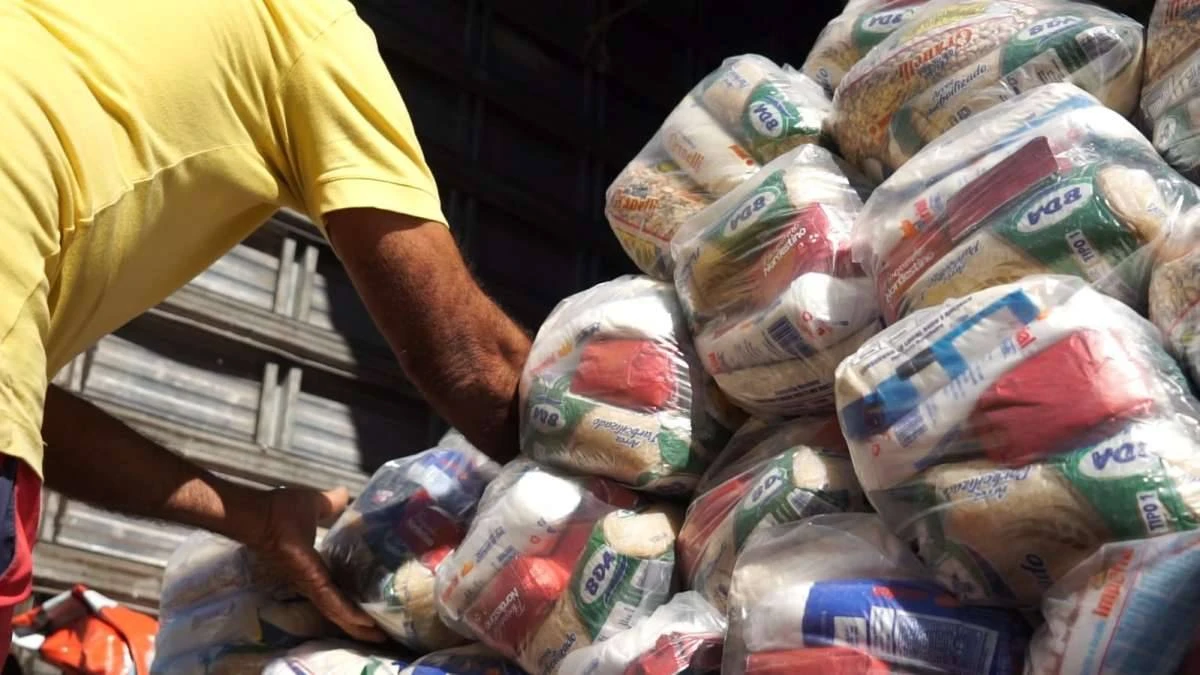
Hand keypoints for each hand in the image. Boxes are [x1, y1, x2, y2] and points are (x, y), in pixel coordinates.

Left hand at [249, 486, 387, 642]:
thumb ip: (330, 504)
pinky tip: (365, 624)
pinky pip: (332, 603)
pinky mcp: (312, 583)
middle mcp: (315, 580)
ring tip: (379, 636)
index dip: (356, 597)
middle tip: (383, 634)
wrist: (261, 515)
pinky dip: (347, 613)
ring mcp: (312, 584)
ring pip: (338, 611)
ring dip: (357, 626)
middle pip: (340, 607)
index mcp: (317, 564)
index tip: (376, 605)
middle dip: (360, 623)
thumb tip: (345, 494)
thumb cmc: (281, 511)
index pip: (340, 586)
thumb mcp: (315, 505)